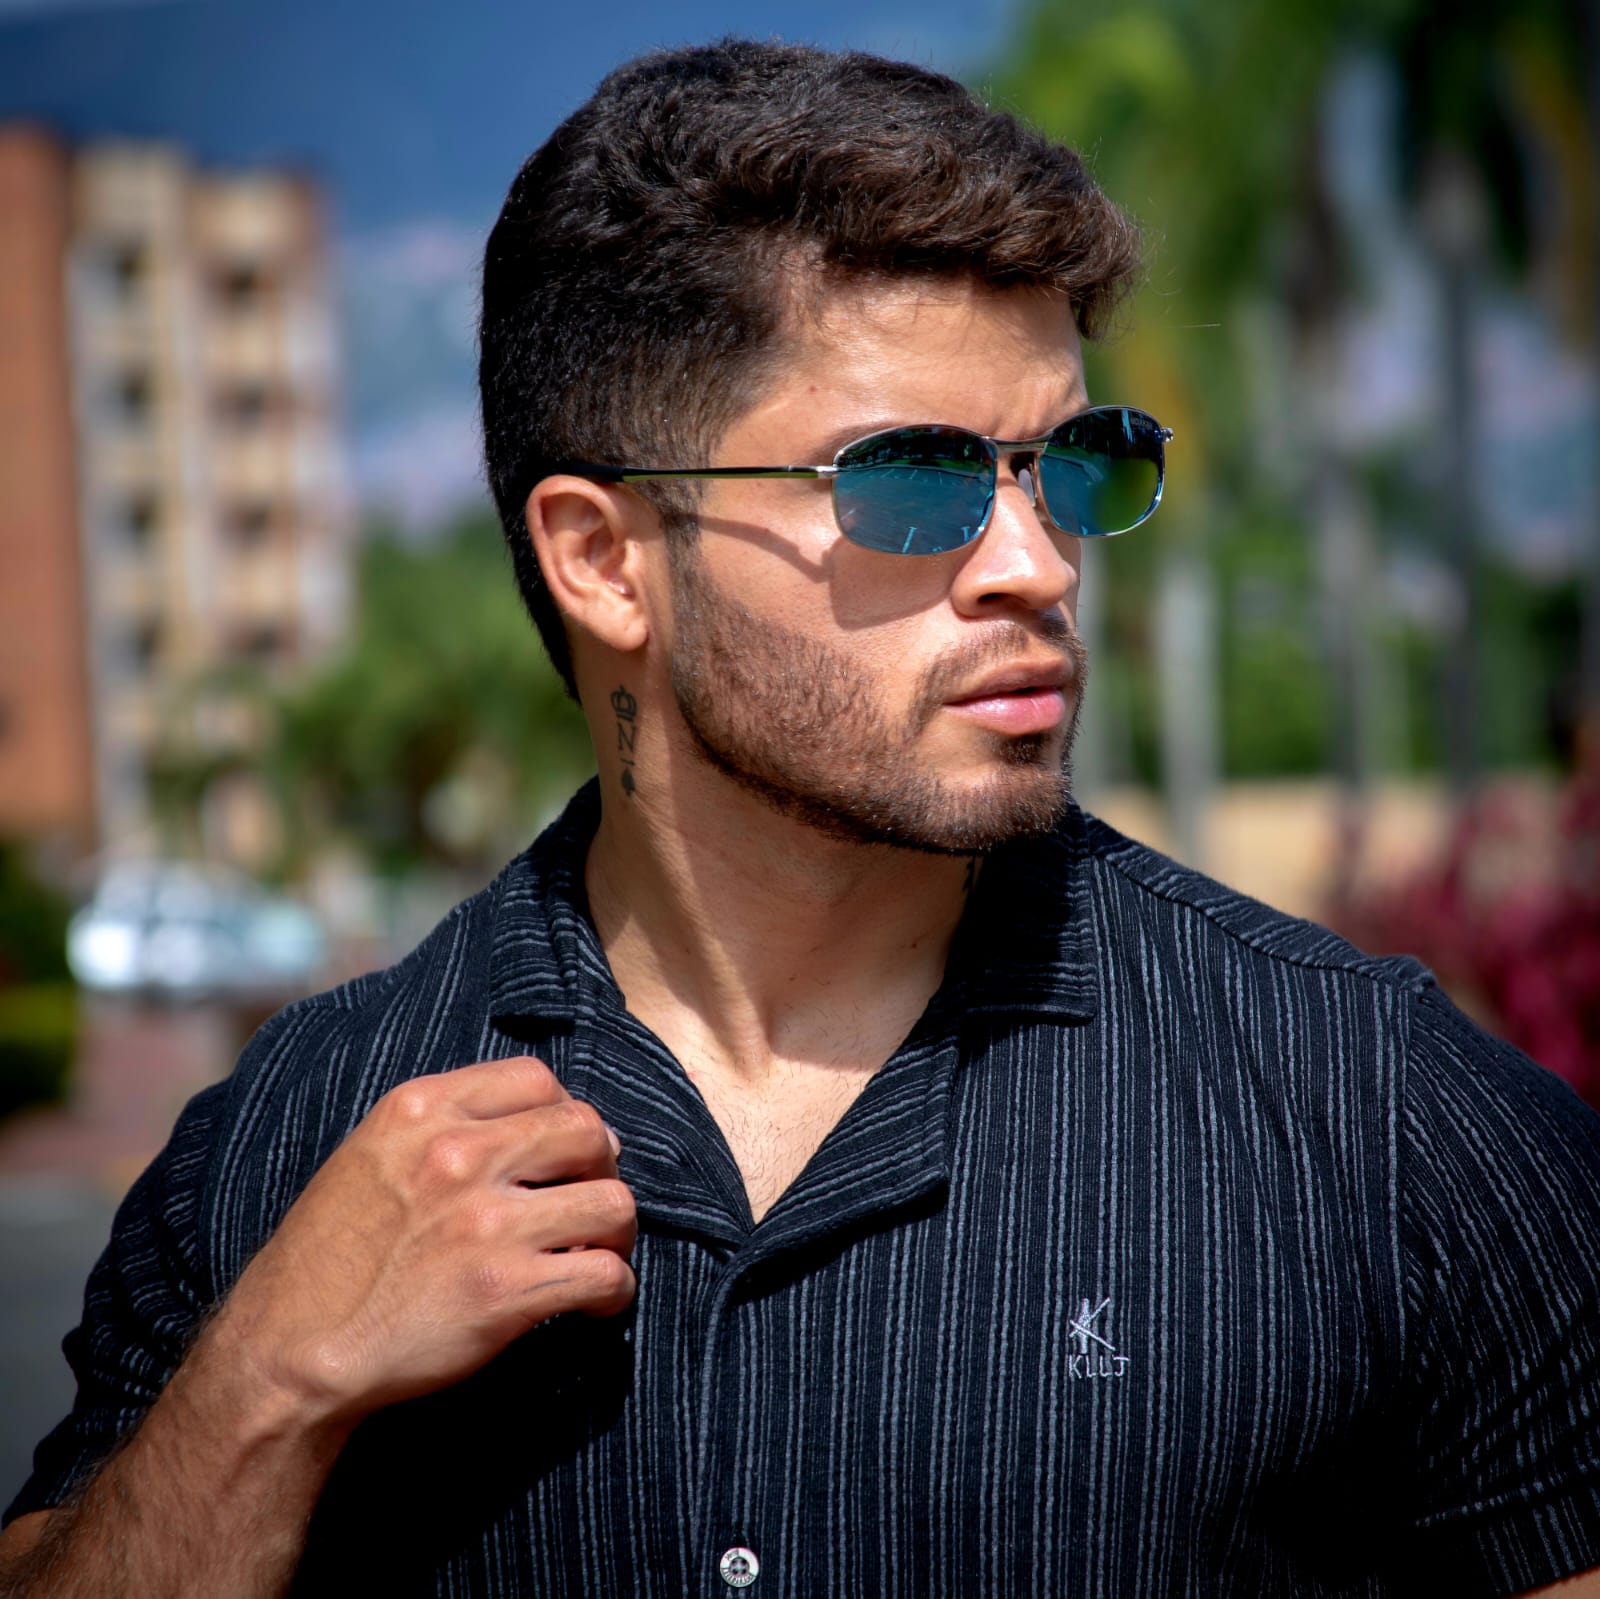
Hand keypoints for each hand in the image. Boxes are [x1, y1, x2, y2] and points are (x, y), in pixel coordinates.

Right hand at [202, 1055, 635, 1430]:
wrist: (285, 1354)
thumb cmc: (326, 1261)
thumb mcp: (369, 1155)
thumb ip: (441, 1126)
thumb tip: (530, 1124)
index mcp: (423, 1109)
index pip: (537, 1078)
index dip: (563, 1113)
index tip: (562, 1151)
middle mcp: (459, 1154)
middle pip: (587, 1130)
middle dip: (602, 1166)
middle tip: (590, 1199)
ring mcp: (485, 1223)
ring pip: (613, 1202)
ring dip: (618, 1231)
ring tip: (600, 1252)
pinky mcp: (504, 1291)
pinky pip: (605, 1275)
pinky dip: (615, 1291)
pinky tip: (597, 1304)